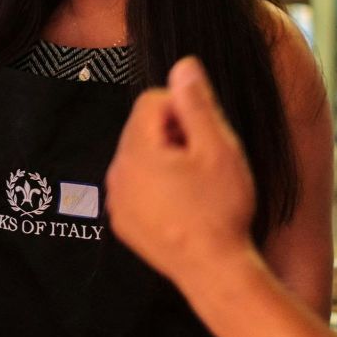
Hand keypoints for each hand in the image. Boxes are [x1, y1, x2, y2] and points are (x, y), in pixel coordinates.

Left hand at [106, 57, 255, 287]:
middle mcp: (116, 172)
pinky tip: (182, 204)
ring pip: (139, 157)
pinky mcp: (121, 220)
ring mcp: (115, 198)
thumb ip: (197, 103)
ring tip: (194, 186)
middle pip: (142, 128)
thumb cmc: (221, 210)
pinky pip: (135, 185)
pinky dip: (155, 186)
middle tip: (202, 163)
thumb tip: (183, 66)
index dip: (183, 112)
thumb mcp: (219, 148)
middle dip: (173, 135)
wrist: (214, 271)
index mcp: (136, 150)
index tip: (203, 137)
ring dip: (165, 160)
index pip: (150, 101)